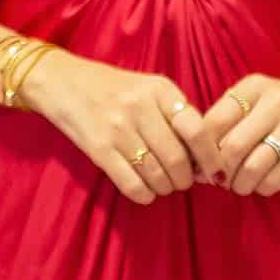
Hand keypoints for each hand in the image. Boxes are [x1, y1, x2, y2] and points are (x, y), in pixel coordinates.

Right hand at [21, 52, 217, 205]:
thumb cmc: (116, 89)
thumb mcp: (150, 88)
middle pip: (177, 159)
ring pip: (156, 174)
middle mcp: (140, 107)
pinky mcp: (99, 149)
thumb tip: (205, 154)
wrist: (64, 83)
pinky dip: (145, 195)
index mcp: (160, 89)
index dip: (211, 156)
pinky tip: (146, 192)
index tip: (216, 172)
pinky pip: (131, 184)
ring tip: (165, 185)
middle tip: (184, 181)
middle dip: (186, 179)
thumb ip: (177, 113)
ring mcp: (117, 129)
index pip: (197, 129)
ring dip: (166, 188)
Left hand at [203, 64, 279, 195]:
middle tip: (218, 179)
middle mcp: (272, 104)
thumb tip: (195, 156)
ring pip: (250, 168)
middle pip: (230, 149)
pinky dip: (260, 188)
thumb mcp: (255, 95)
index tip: (199, 163)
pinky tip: (260, 182)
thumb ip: (226, 117)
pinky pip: (273, 180)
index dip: (200, 150)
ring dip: (238, 184)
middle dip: (218, 172)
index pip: (212, 123)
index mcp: (252, 88)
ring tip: (238, 184)